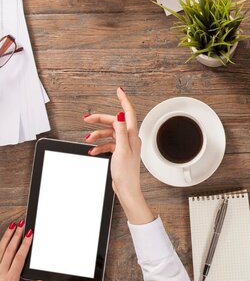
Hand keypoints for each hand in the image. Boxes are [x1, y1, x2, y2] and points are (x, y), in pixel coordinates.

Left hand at [0, 221, 43, 280]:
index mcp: (10, 280)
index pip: (19, 257)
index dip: (25, 244)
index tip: (30, 233)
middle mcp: (1, 273)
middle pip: (9, 250)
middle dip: (16, 235)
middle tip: (22, 223)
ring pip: (0, 250)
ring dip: (6, 237)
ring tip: (12, 226)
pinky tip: (1, 239)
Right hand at [83, 87, 153, 224]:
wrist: (127, 189)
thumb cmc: (126, 173)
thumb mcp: (122, 150)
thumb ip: (120, 132)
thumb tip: (120, 116)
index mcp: (132, 135)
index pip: (128, 113)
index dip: (123, 100)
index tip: (118, 90)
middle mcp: (130, 138)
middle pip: (114, 122)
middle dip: (100, 120)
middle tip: (86, 118)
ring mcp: (125, 145)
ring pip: (109, 133)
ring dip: (97, 135)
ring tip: (87, 139)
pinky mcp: (120, 152)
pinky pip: (108, 144)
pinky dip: (99, 146)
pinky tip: (93, 150)